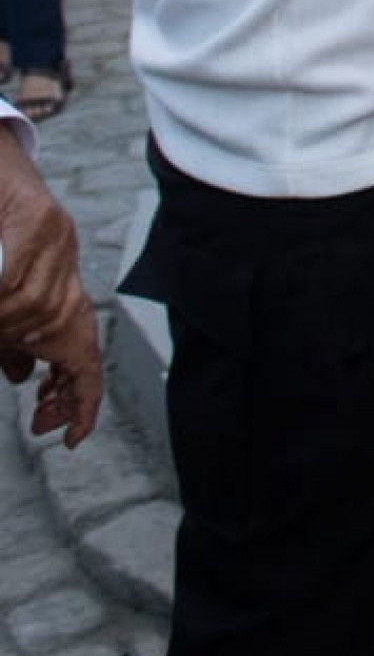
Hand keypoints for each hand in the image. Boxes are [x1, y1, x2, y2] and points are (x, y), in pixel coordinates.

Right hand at [0, 133, 102, 446]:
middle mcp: (68, 265)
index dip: (83, 399)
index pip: (84, 352)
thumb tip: (26, 376)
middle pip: (65, 338)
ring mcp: (58, 240)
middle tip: (38, 417)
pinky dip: (3, 297)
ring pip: (33, 312)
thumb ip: (15, 337)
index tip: (70, 438)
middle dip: (48, 381)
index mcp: (61, 287)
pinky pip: (18, 276)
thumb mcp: (5, 290)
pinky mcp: (40, 217)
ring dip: (6, 329)